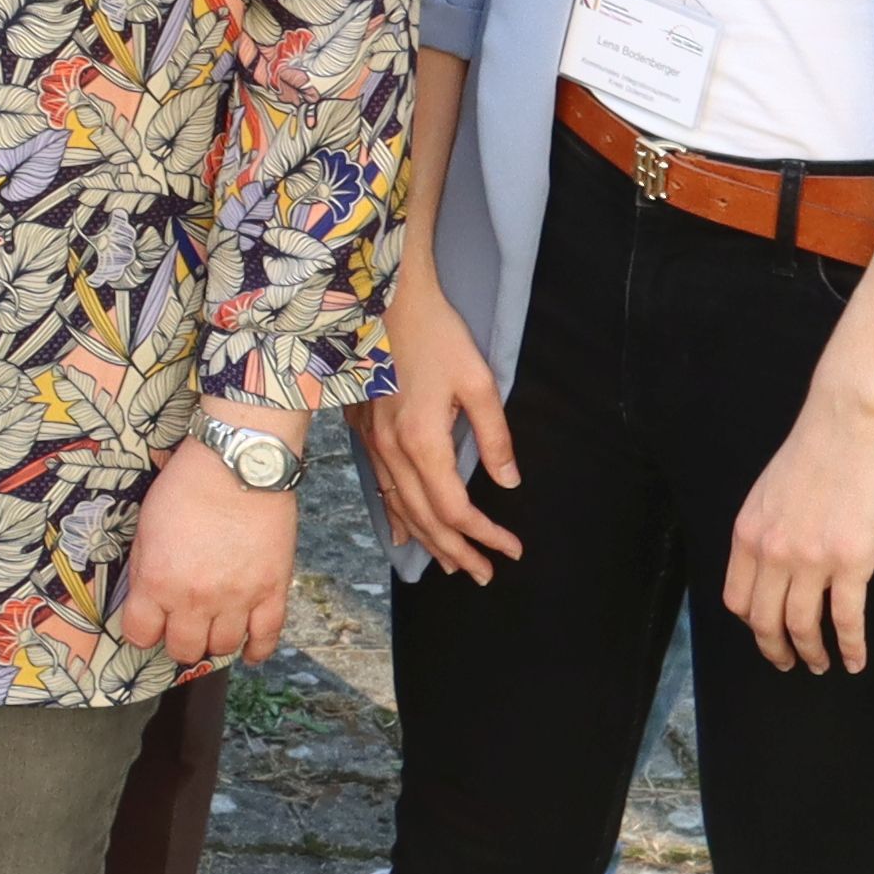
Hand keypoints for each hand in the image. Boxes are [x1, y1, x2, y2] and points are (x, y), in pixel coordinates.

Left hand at [113, 435, 300, 670]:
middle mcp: (196, 599)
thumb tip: (143, 599)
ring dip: (214, 643)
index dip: (141, 632)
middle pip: (184, 649)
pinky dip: (256, 650)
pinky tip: (248, 649)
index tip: (147, 626)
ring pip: (223, 648)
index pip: (140, 634)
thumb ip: (144, 569)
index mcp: (157, 582)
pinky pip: (267, 638)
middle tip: (180, 626)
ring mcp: (238, 599)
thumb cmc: (186, 487)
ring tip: (212, 629)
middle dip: (177, 641)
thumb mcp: (145, 527)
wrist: (238, 465)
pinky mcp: (273, 591)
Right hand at [355, 255, 522, 582]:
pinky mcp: (363, 431)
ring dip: (426, 540)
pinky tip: (401, 531)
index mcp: (423, 442)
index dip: (485, 535)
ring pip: (399, 507)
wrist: (382, 299)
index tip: (511, 550)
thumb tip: (508, 481)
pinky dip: (394, 515)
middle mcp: (392, 451)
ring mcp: (372, 443)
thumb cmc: (436, 334)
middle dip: (456, 551)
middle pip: (425, 518)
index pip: (456, 509)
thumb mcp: (480, 382)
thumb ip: (495, 437)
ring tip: (451, 564)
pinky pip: (379, 487)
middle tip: (482, 574)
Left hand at [720, 378, 873, 674]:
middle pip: (765, 620)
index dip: (752, 625)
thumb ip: (766, 529)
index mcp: (748, 534)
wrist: (847, 423)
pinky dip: (850, 646)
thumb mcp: (769, 493)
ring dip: (812, 654)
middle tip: (791, 664)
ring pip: (803, 626)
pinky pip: (845, 619)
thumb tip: (772, 560)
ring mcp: (811, 560)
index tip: (766, 636)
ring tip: (823, 666)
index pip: (737, 598)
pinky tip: (855, 659)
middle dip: (777, 650)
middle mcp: (771, 552)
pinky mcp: (851, 562)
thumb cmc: (815, 450)